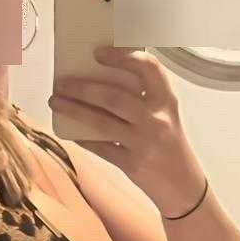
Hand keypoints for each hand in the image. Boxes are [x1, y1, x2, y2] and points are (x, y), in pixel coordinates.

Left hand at [50, 45, 207, 217]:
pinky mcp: (132, 164)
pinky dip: (83, 138)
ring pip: (101, 122)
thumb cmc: (169, 146)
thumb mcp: (164, 116)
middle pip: (113, 97)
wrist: (183, 187)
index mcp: (166, 101)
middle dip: (82, 88)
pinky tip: (71, 131)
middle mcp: (156, 119)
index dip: (123, 56)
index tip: (99, 53)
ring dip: (74, 110)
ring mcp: (144, 143)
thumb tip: (100, 80)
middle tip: (61, 83)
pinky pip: (101, 147)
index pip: (148, 68)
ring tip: (56, 102)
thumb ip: (142, 98)